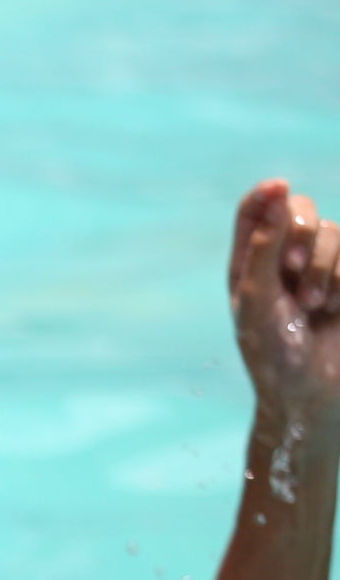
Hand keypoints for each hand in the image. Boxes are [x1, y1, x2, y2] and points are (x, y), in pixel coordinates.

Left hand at [230, 179, 339, 422]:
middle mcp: (284, 258)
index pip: (256, 210)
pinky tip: (335, 306)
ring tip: (314, 307)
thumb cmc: (274, 354)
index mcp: (249, 263)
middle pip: (300, 210)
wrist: (314, 391)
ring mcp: (321, 265)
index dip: (267, 193)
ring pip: (334, 232)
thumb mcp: (257, 303)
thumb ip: (263, 251)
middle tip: (292, 275)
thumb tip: (277, 196)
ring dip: (324, 269)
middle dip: (301, 237)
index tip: (279, 187)